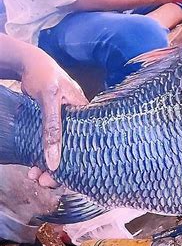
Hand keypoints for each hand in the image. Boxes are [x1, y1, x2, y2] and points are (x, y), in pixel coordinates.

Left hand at [21, 50, 87, 187]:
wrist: (30, 63)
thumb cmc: (45, 76)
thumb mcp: (50, 101)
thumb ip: (52, 129)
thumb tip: (54, 160)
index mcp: (87, 117)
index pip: (88, 148)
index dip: (77, 166)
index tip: (61, 178)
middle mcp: (79, 124)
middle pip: (74, 153)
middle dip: (59, 171)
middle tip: (44, 181)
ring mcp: (66, 126)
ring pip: (61, 151)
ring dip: (48, 166)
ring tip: (35, 175)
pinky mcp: (54, 126)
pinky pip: (51, 145)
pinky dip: (42, 156)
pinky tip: (34, 165)